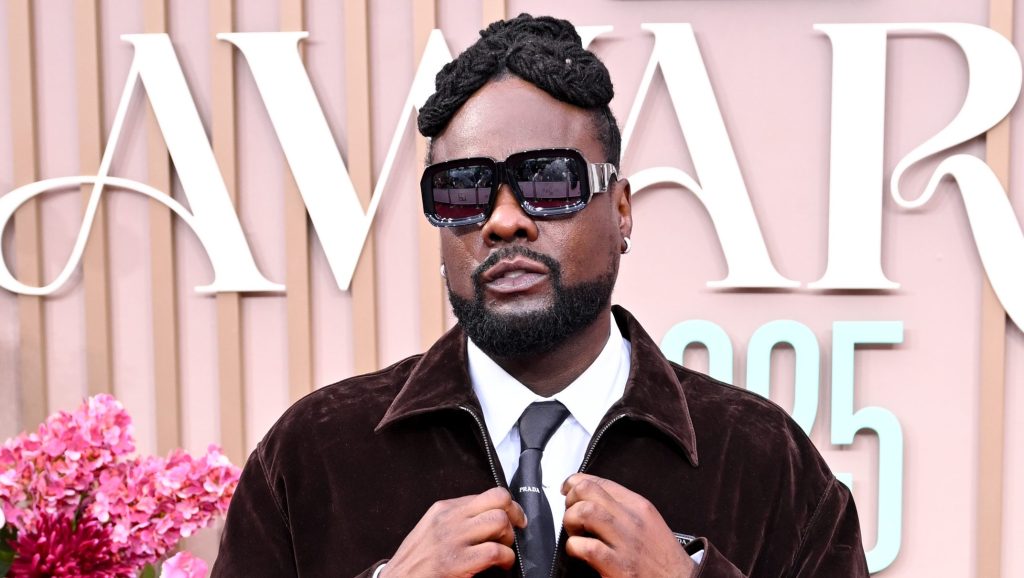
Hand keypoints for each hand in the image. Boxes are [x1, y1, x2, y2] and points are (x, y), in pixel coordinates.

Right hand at [381, 486, 526, 577]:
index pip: (488, 494)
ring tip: (504, 551)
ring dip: (509, 539)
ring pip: (499, 521)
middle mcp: (449, 518)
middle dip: (514, 517)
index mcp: (444, 508)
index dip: (508, 507)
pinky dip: (506, 559)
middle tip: (513, 533)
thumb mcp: (432, 529)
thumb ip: (457, 519)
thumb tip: (487, 517)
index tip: (515, 518)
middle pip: (499, 500)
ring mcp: (453, 539)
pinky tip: (501, 565)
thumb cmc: (416, 561)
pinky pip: (496, 551)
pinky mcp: (457, 562)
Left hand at [561, 473, 695, 577]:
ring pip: (584, 512)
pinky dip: (573, 547)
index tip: (568, 490)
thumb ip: (623, 508)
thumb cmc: (662, 558)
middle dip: (570, 500)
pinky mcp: (618, 566)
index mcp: (639, 506)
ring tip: (575, 533)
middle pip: (588, 491)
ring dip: (571, 521)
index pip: (600, 481)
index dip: (576, 483)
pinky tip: (578, 552)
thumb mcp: (648, 522)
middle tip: (571, 515)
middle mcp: (632, 520)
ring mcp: (625, 542)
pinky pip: (585, 546)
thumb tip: (592, 499)